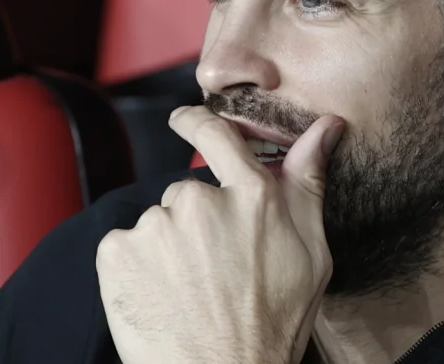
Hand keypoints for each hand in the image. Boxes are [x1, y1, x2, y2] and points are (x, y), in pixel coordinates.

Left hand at [96, 106, 344, 363]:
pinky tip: (160, 297)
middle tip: (212, 271)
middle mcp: (199, 200)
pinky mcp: (117, 251)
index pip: (217, 136)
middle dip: (196, 223)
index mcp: (251, 196)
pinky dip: (136, 268)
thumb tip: (326, 126)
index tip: (182, 119)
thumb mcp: (311, 255)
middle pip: (188, 194)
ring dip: (166, 249)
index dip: (195, 122)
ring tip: (188, 292)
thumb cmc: (273, 325)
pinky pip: (124, 246)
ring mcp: (155, 226)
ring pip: (157, 224)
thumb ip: (308, 183)